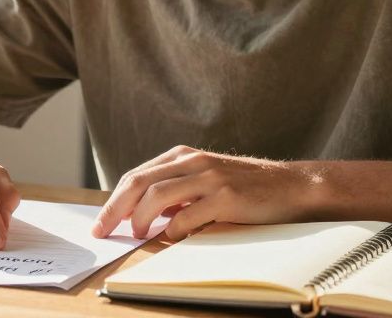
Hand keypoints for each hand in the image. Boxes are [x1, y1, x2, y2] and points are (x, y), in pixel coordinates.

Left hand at [91, 145, 312, 240]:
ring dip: (140, 219)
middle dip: (115, 209)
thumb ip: (176, 192)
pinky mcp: (226, 196)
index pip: (136, 176)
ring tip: (136, 234)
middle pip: (139, 183)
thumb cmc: (245, 188)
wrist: (290, 186)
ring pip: (157, 195)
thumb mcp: (205, 180)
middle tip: (103, 231)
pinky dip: (173, 230)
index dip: (114, 200)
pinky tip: (171, 237)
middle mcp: (193, 161)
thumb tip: (141, 213)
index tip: (101, 223)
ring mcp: (210, 177)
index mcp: (184, 155)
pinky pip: (187, 216)